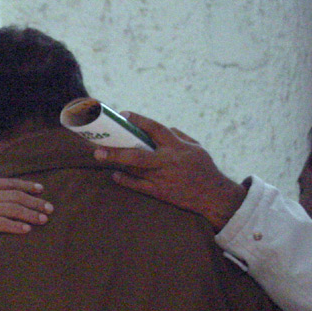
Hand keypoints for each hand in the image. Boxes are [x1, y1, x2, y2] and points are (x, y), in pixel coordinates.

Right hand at [0, 177, 50, 245]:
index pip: (10, 182)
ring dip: (32, 214)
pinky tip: (27, 230)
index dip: (27, 186)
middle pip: (17, 196)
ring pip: (15, 209)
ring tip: (44, 220)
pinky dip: (17, 226)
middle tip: (50, 208)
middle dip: (36, 202)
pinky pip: (4, 224)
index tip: (40, 190)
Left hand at [92, 112, 246, 230]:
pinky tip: (115, 174)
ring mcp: (162, 178)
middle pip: (137, 154)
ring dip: (116, 162)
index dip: (139, 120)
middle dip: (117, 150)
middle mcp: (168, 161)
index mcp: (177, 146)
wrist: (213, 196)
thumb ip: (178, 136)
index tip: (123, 114)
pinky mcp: (160, 192)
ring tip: (100, 155)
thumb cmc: (204, 168)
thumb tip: (162, 128)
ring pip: (135, 169)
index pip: (155, 128)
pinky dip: (125, 180)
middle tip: (98, 146)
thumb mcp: (195, 147)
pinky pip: (138, 185)